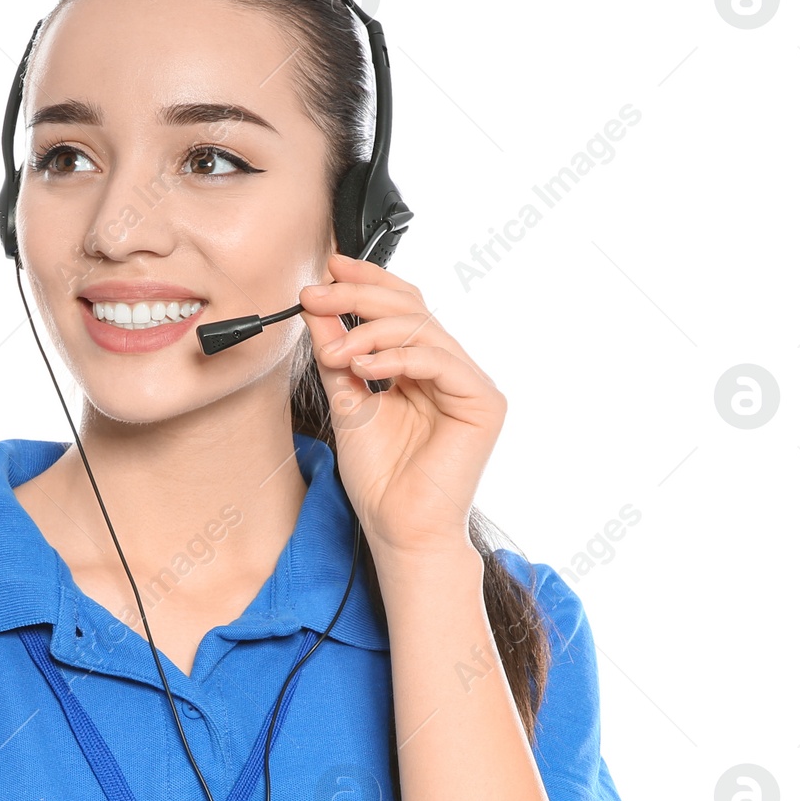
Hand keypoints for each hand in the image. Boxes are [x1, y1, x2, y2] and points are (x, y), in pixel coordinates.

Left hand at [300, 251, 504, 556]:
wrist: (398, 528)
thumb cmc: (379, 478)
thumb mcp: (346, 399)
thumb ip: (337, 352)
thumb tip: (316, 307)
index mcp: (423, 368)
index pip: (400, 307)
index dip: (365, 283)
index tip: (326, 272)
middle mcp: (451, 370)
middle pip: (411, 307)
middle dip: (359, 296)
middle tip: (318, 295)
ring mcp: (471, 383)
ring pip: (422, 328)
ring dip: (369, 332)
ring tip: (335, 353)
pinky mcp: (484, 402)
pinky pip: (438, 360)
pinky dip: (397, 358)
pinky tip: (364, 368)